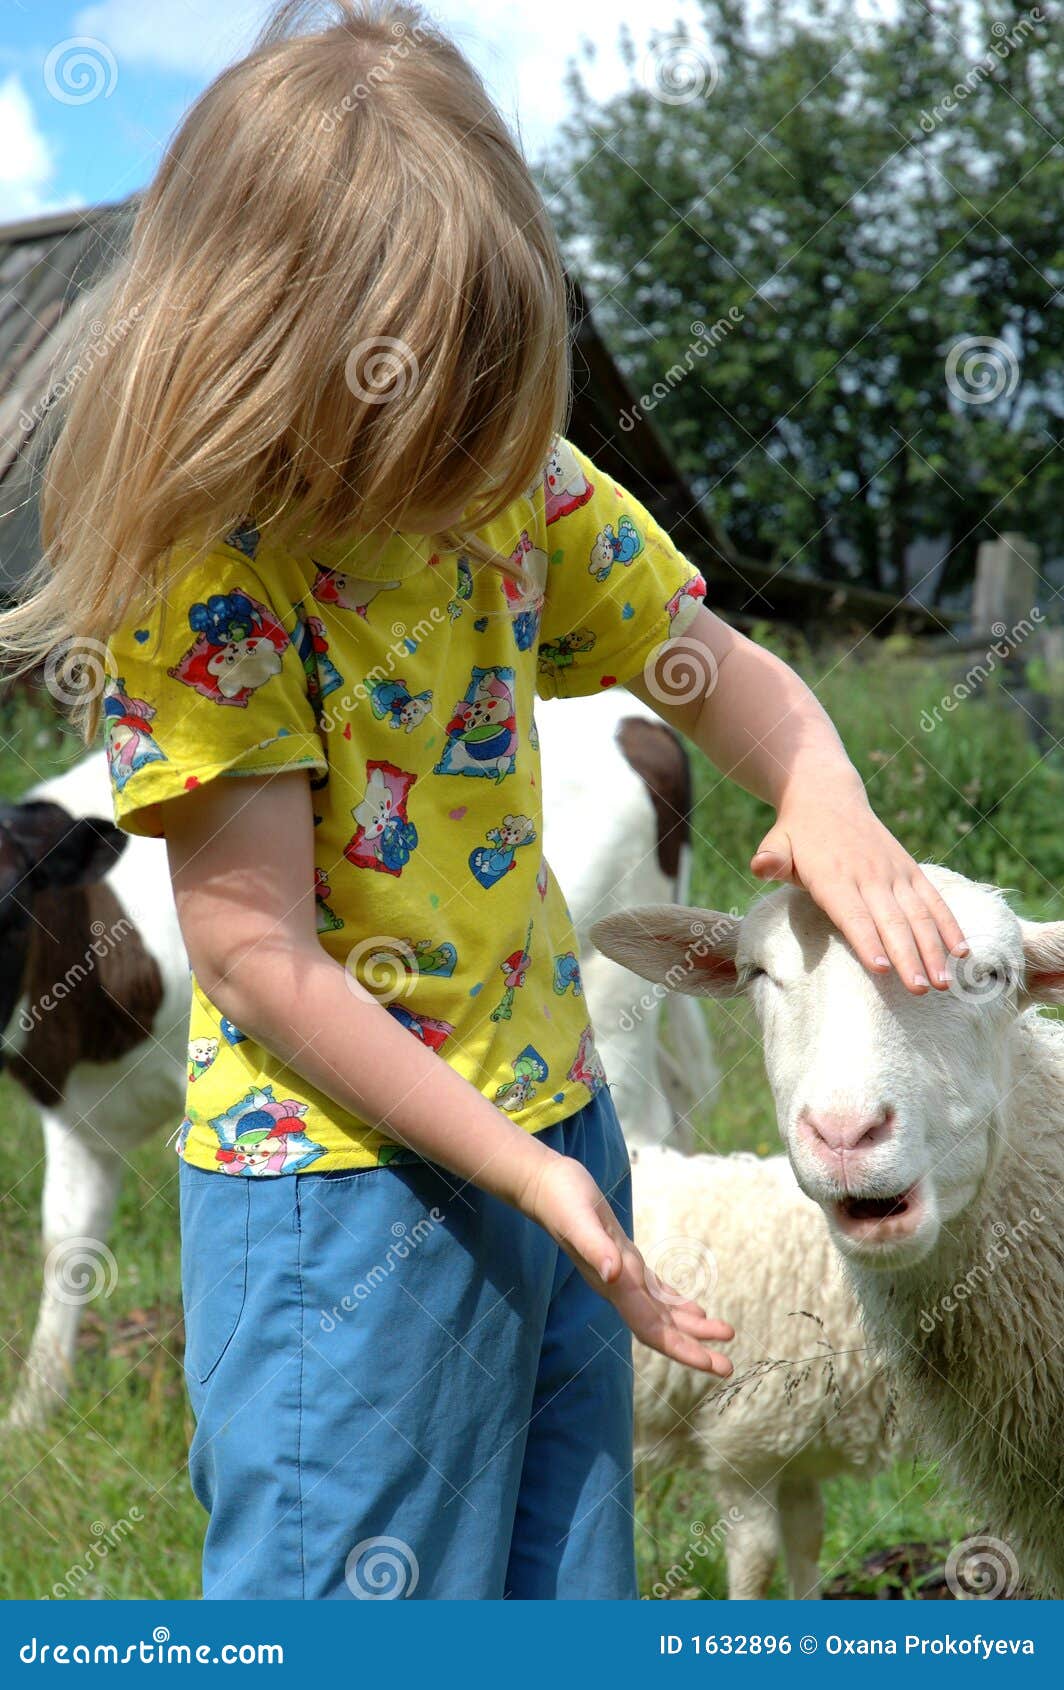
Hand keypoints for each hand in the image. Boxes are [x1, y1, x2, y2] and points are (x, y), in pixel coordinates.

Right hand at [519, 1151, 733, 1374]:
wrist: (544, 1186)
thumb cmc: (562, 1199)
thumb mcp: (580, 1221)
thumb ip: (595, 1249)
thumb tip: (614, 1276)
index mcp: (614, 1285)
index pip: (651, 1328)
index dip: (681, 1347)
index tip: (710, 1362)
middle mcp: (619, 1287)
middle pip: (661, 1328)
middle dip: (694, 1347)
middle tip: (728, 1366)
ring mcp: (622, 1275)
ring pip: (662, 1311)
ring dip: (692, 1327)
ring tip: (724, 1334)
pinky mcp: (624, 1257)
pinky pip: (655, 1291)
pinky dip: (676, 1303)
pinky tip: (694, 1310)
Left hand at [751, 786, 967, 994]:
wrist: (827, 797)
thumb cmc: (797, 834)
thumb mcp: (778, 843)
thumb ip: (772, 859)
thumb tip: (760, 866)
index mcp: (833, 876)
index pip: (852, 914)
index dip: (867, 941)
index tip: (882, 969)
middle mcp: (868, 875)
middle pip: (890, 921)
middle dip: (907, 957)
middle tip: (918, 990)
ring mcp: (893, 873)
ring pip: (918, 915)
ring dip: (933, 949)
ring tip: (942, 982)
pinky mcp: (909, 870)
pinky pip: (933, 900)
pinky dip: (949, 924)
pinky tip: (962, 950)